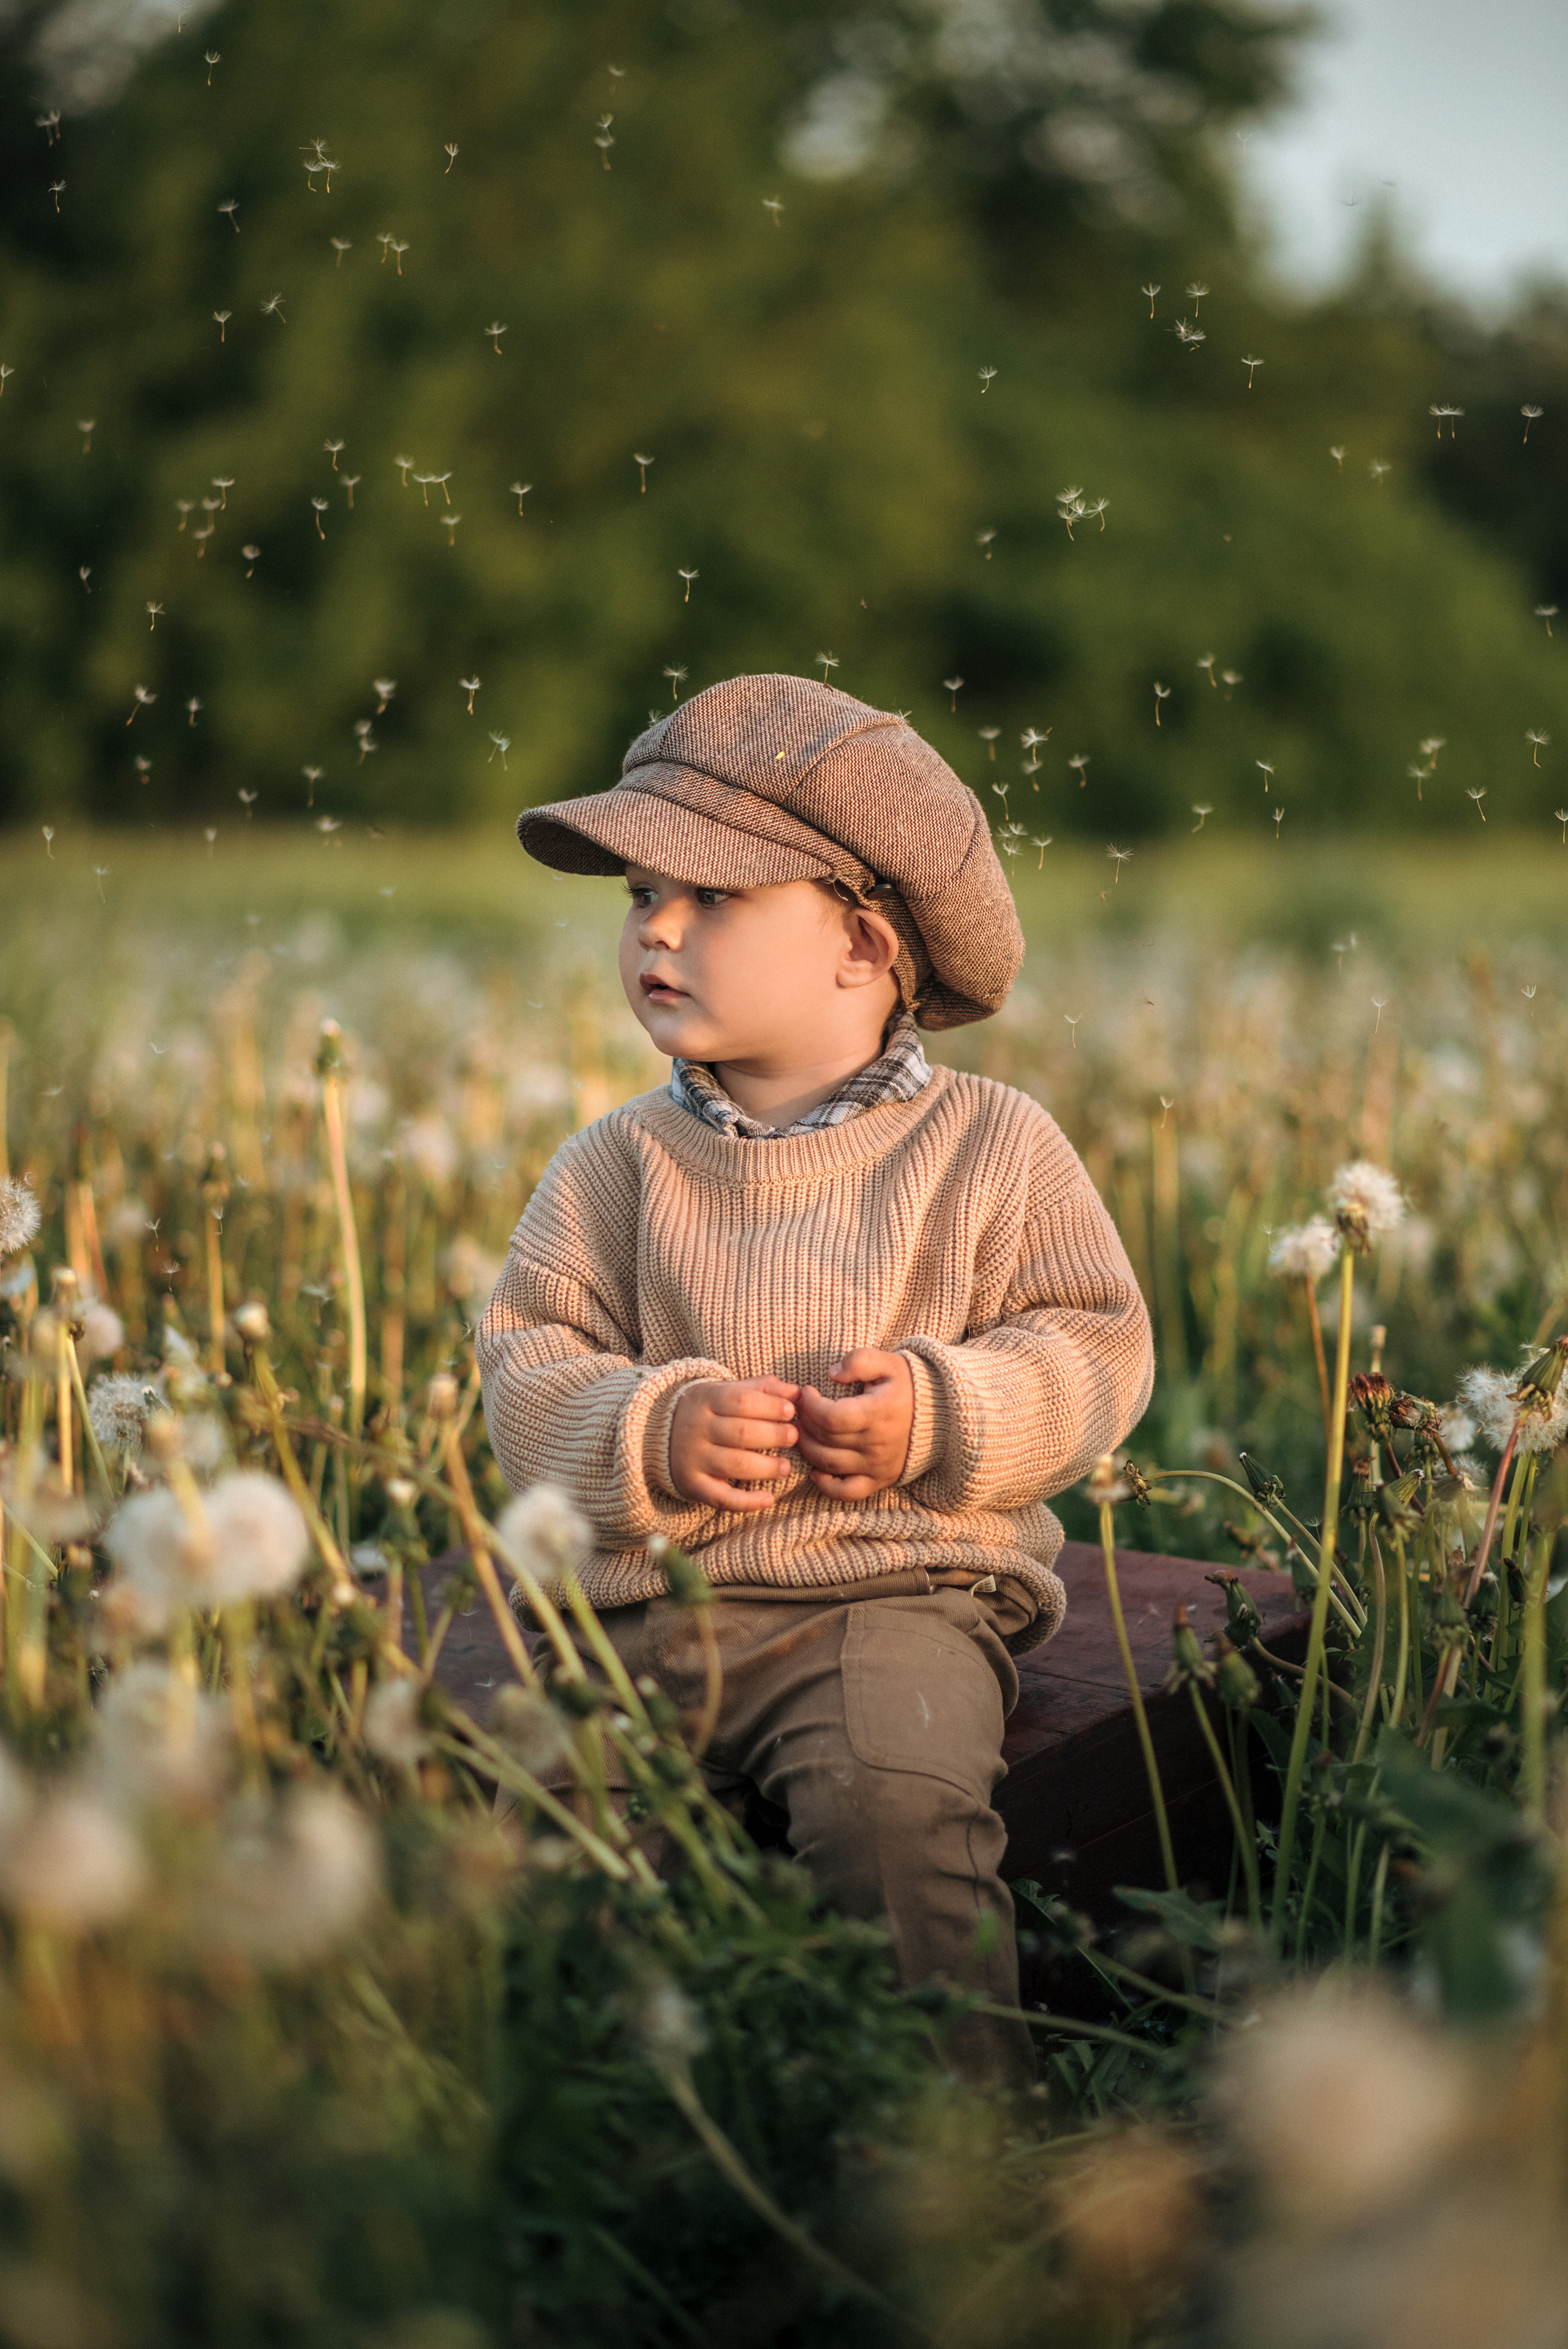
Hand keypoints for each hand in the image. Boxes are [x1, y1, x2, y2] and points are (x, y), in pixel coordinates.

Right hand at [667, 1377, 799, 1512]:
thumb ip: (762, 1389)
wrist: (659, 1435)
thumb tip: (797, 1392)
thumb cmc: (708, 1411)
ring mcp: (693, 1458)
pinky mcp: (692, 1485)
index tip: (791, 1410)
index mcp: (705, 1399)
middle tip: (794, 1437)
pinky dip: (747, 1502)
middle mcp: (696, 1428)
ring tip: (786, 1467)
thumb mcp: (727, 1391)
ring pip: (735, 1464)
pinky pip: (721, 1497)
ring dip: (766, 1468)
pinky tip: (769, 1499)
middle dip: (774, 1435)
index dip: (770, 1406)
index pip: (741, 1401)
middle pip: (741, 1433)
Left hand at [795, 1349, 913, 1499]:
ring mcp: (877, 1465)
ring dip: (806, 1448)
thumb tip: (832, 1374)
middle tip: (800, 1409)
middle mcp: (876, 1444)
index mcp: (878, 1413)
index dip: (810, 1405)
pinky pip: (846, 1492)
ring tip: (804, 1429)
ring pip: (828, 1464)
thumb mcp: (887, 1362)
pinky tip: (816, 1468)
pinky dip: (826, 1485)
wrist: (940, 1414)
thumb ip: (858, 1361)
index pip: (830, 1417)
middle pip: (824, 1439)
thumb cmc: (907, 1385)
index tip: (807, 1392)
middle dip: (804, 1421)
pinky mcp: (879, 1480)